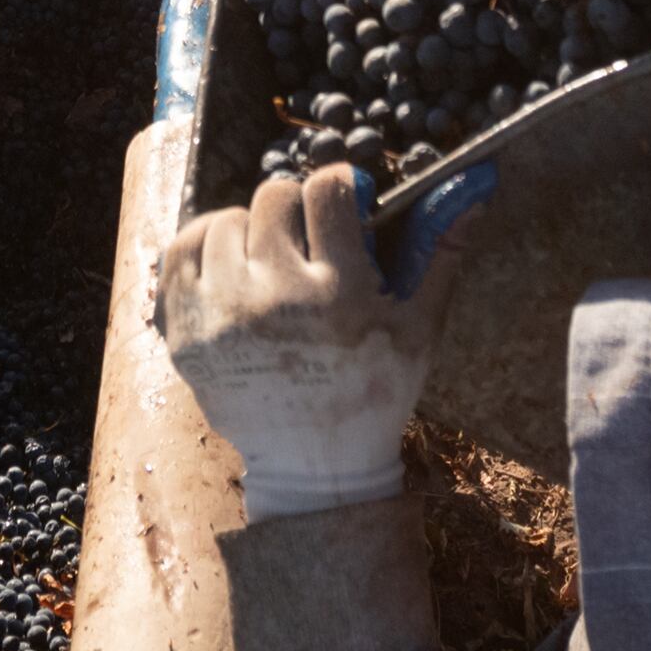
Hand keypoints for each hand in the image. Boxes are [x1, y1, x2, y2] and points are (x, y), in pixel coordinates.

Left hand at [158, 164, 486, 516]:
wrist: (314, 465)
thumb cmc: (376, 392)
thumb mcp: (420, 328)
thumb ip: (439, 254)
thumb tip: (470, 189)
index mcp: (337, 297)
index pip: (326, 191)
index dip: (339, 184)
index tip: (344, 198)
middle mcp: (273, 301)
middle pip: (272, 197)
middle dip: (295, 211)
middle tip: (307, 239)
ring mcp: (221, 318)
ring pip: (223, 220)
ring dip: (247, 230)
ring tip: (268, 258)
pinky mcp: (185, 334)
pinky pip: (179, 254)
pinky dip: (203, 248)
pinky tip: (229, 266)